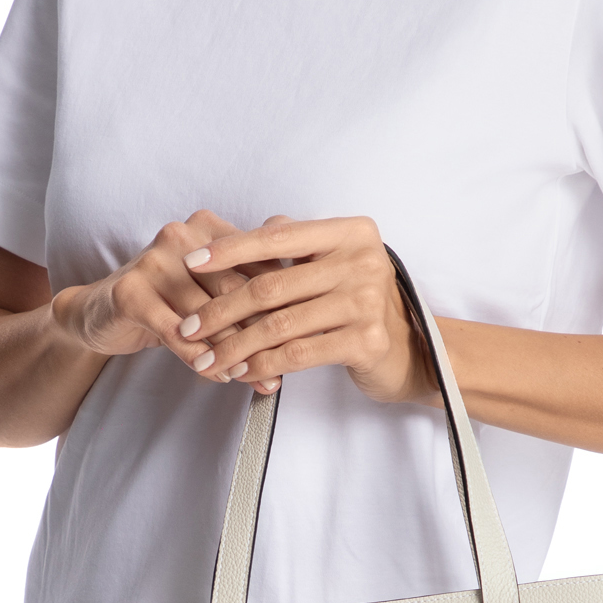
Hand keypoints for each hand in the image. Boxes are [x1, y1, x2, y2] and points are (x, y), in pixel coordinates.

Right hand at [52, 210, 284, 394]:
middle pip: (236, 290)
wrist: (102, 314)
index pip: (257, 265)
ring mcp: (153, 259)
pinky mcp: (130, 290)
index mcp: (211, 228)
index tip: (305, 336)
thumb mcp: (213, 295)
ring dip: (231, 351)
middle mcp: (183, 235)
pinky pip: (175, 331)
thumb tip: (310, 328)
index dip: (283, 304)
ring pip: (207, 314)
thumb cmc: (169, 304)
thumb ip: (255, 299)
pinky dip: (198, 357)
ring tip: (250, 376)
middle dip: (260, 332)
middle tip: (282, 365)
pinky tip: (215, 374)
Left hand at [171, 215, 431, 405]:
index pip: (277, 238)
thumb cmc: (361, 304)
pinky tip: (242, 372)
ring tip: (208, 358)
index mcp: (350, 233)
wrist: (412, 349)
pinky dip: (264, 364)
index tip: (191, 261)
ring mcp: (366, 301)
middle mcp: (362, 261)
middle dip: (221, 310)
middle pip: (272, 286)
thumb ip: (297, 244)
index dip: (230, 249)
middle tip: (190, 327)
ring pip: (279, 324)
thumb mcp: (335, 263)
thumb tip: (249, 230)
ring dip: (236, 345)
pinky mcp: (365, 341)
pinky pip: (298, 353)